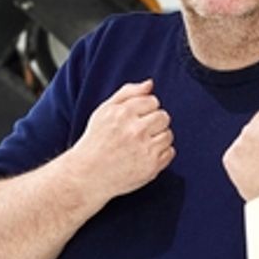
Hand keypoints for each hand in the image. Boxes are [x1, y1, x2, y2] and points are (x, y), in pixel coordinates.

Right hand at [64, 79, 174, 207]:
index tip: (136, 119)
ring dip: (159, 138)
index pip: (153, 101)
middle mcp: (135, 130)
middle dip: (154, 122)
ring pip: (168, 134)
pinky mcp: (152, 166)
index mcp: (122, 113)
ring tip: (142, 144)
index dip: (146, 109)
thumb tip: (150, 84)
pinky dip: (161, 154)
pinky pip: (170, 152)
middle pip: (163, 116)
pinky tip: (145, 155)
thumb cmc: (96, 141)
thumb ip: (127, 93)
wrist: (88, 174)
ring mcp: (145, 149)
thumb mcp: (104, 111)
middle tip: (139, 132)